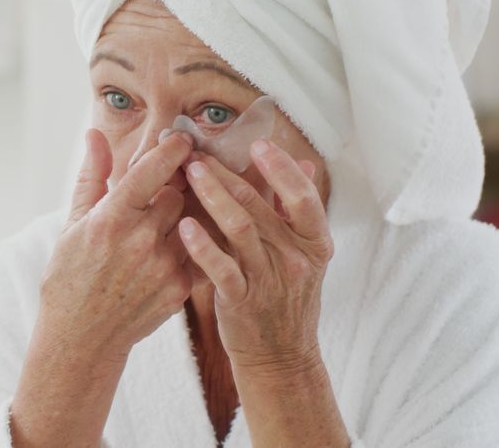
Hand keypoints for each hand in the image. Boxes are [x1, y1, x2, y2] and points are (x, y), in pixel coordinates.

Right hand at [40, 128, 194, 360]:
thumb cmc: (70, 276)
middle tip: (168, 187)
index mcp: (111, 218)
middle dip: (174, 188)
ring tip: (168, 221)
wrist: (80, 336)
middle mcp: (140, 240)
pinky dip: (189, 247)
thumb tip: (94, 134)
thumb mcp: (73, 223)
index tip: (183, 139)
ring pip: (192, 221)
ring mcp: (163, 266)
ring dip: (184, 217)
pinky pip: (197, 253)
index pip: (153, 169)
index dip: (173, 149)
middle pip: (177, 194)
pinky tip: (174, 250)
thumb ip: (92, 176)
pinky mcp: (179, 289)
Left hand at [178, 139, 333, 372]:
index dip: (282, 168)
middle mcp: (295, 259)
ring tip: (190, 174)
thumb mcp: (305, 255)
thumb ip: (298, 211)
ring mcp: (269, 280)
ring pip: (240, 228)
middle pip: (260, 206)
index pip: (303, 197)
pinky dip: (202, 245)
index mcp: (315, 243)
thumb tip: (305, 163)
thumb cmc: (287, 297)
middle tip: (199, 153)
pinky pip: (221, 267)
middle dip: (227, 174)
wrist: (279, 355)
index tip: (258, 143)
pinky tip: (184, 225)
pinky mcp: (242, 300)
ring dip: (212, 196)